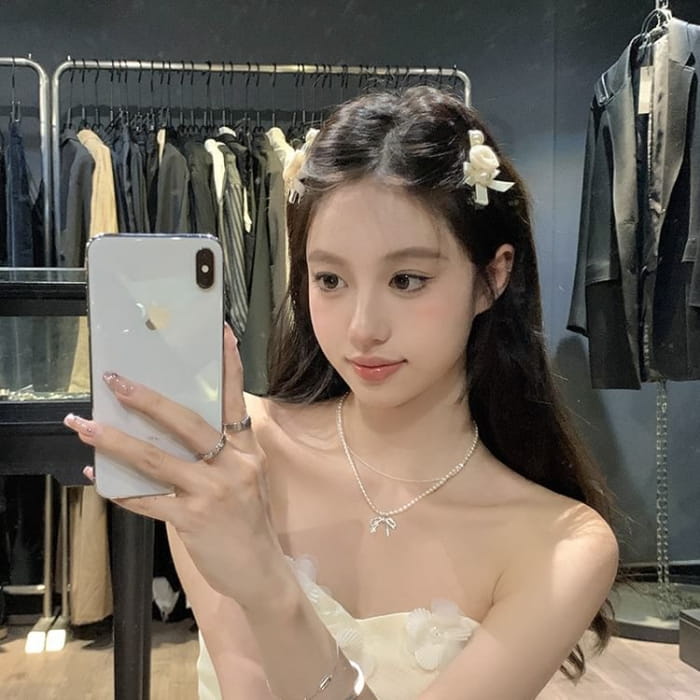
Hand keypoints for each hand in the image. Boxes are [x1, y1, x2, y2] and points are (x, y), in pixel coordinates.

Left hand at [63, 325, 286, 609]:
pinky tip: (97, 475)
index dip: (230, 366)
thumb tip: (172, 431)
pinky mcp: (192, 520)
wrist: (261, 570)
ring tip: (84, 425)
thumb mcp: (247, 479)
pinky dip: (119, 489)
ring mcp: (212, 492)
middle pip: (187, 423)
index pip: (237, 400)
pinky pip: (147, 500)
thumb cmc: (250, 521)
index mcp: (247, 451)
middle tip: (117, 382)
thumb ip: (222, 453)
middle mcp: (233, 465)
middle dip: (148, 400)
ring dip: (116, 441)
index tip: (221, 332)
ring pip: (157, 459)